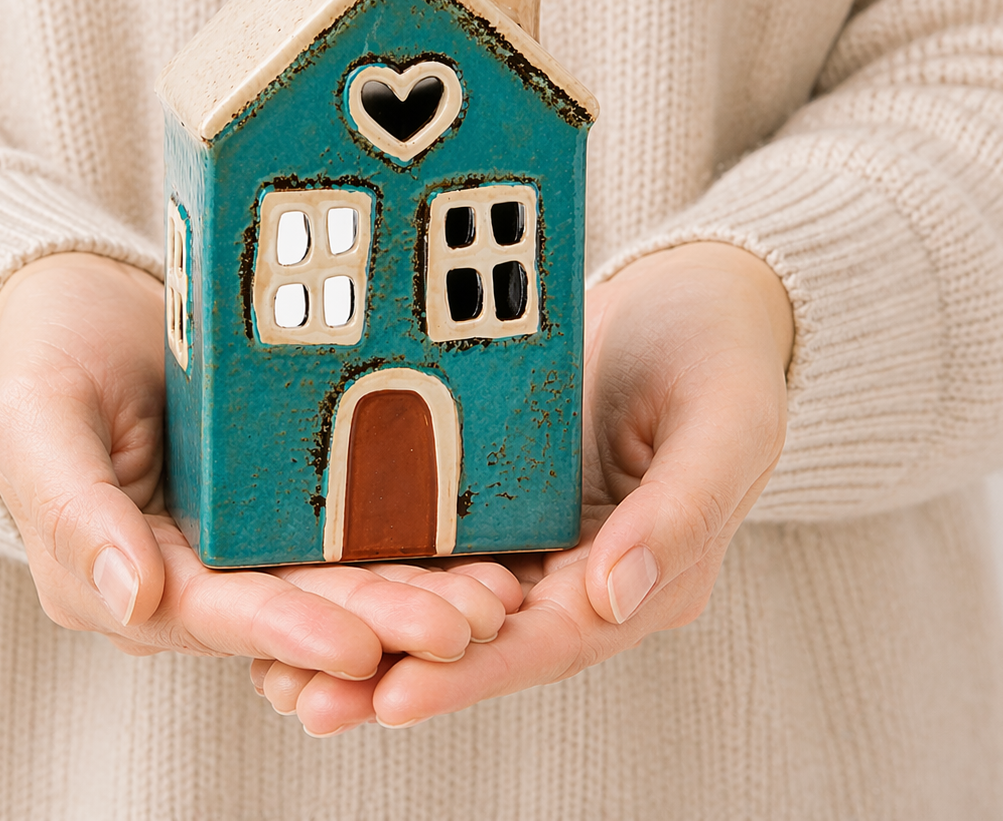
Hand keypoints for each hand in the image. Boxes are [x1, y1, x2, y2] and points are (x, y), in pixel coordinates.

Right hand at [0, 252, 514, 689]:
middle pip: (297, 609)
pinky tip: (480, 540)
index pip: (215, 615)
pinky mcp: (287, 497)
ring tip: (496, 594)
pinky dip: (416, 538)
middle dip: (383, 622)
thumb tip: (131, 601)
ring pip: (340, 578)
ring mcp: (248, 537)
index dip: (287, 633)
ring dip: (417, 592)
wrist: (78, 307)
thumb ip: (76, 511)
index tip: (358, 646)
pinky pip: (355, 523)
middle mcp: (197, 573)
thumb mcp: (36, 422)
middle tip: (466, 623)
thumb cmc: (41, 360)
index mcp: (128, 576)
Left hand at [251, 241, 791, 732]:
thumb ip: (682, 513)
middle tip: (303, 699)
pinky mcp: (489, 500)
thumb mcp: (725, 426)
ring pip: (441, 605)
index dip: (473, 676)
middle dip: (392, 676)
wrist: (691, 303)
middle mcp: (577, 578)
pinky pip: (425, 543)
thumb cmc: (723, 361)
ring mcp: (529, 541)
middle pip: (480, 643)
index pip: (552, 643)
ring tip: (277, 672)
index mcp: (645, 581)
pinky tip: (296, 587)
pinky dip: (367, 571)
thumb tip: (616, 600)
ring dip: (365, 640)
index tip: (395, 696)